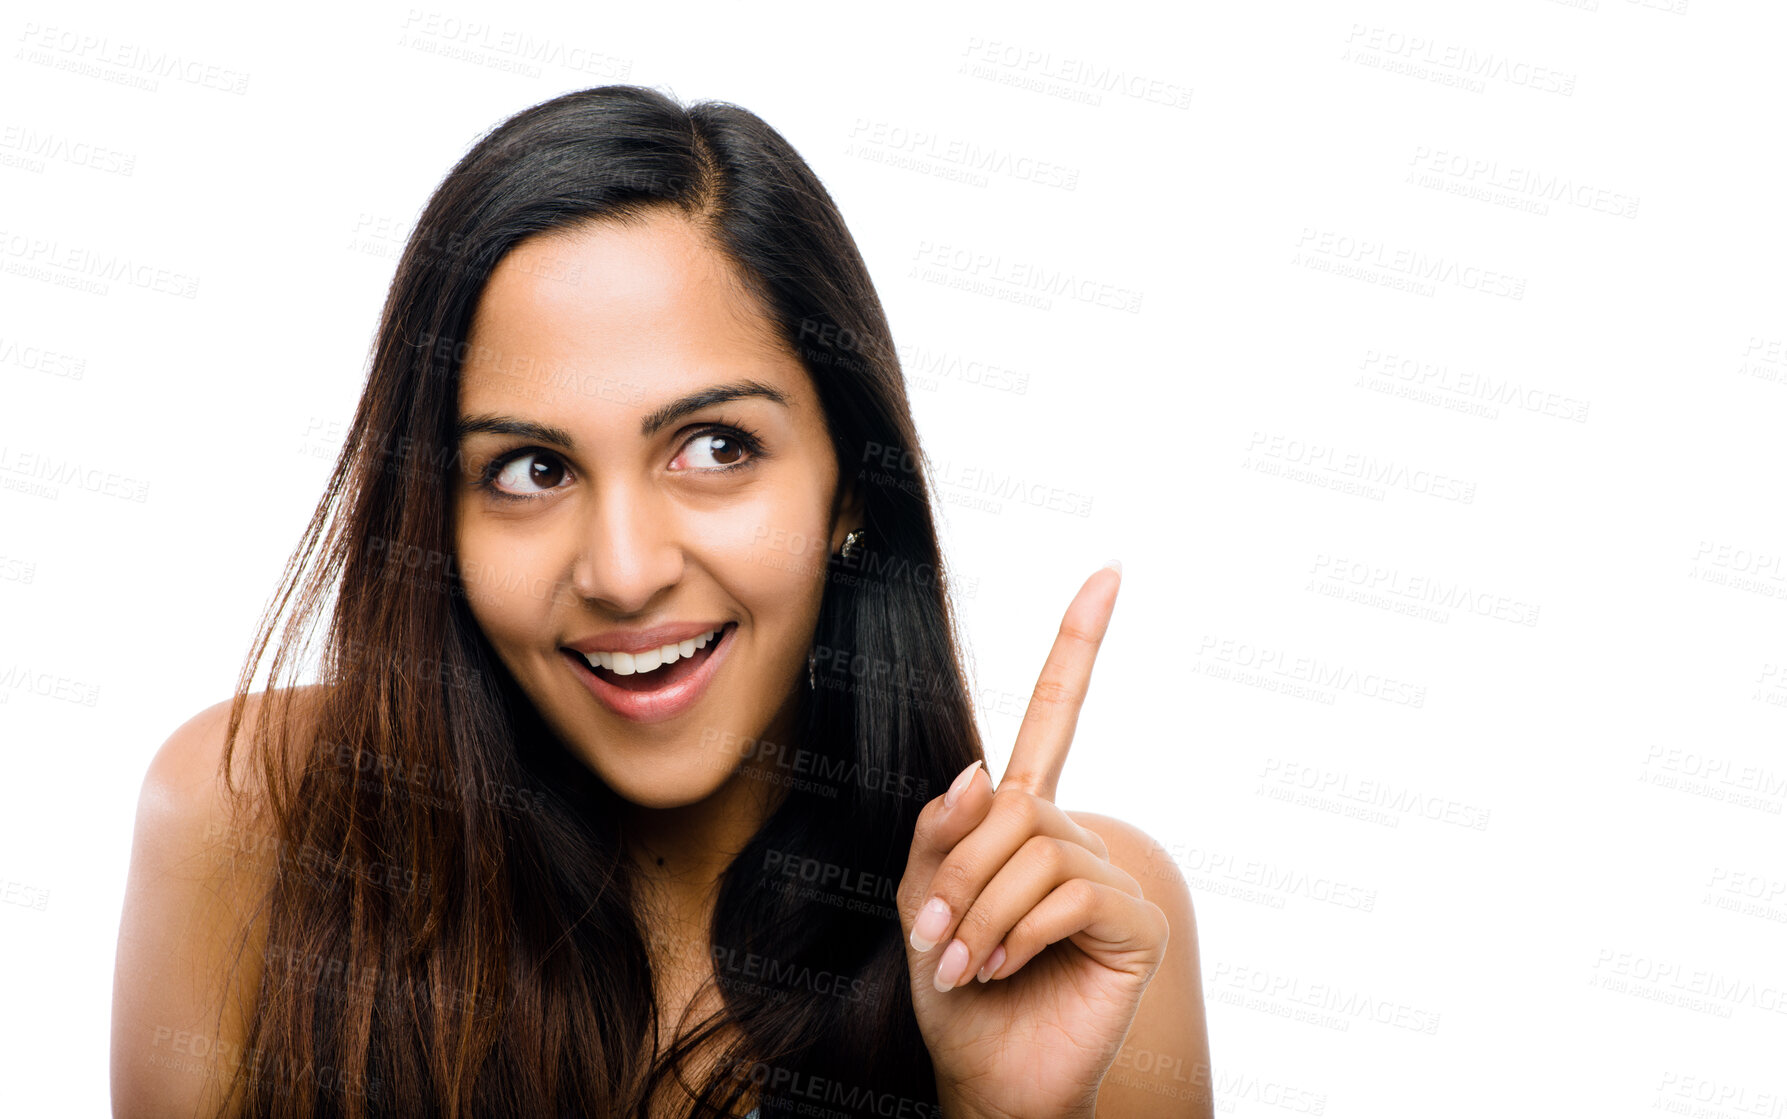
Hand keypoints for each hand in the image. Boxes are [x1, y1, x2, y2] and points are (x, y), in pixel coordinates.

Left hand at [897, 564, 1169, 1118]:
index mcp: (1025, 819)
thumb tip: (981, 767)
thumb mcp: (920, 903)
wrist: (986, 1076)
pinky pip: (1072, 889)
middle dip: (961, 871)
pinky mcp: (1135, 922)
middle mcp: (1074, 836)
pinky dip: (1022, 930)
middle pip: (1016, 804)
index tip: (1108, 573)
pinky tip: (1006, 967)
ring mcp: (1110, 876)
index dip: (1078, 645)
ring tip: (965, 963)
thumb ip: (940, 833)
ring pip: (1038, 846)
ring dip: (983, 909)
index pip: (1057, 717)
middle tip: (936, 941)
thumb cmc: (951, 990)